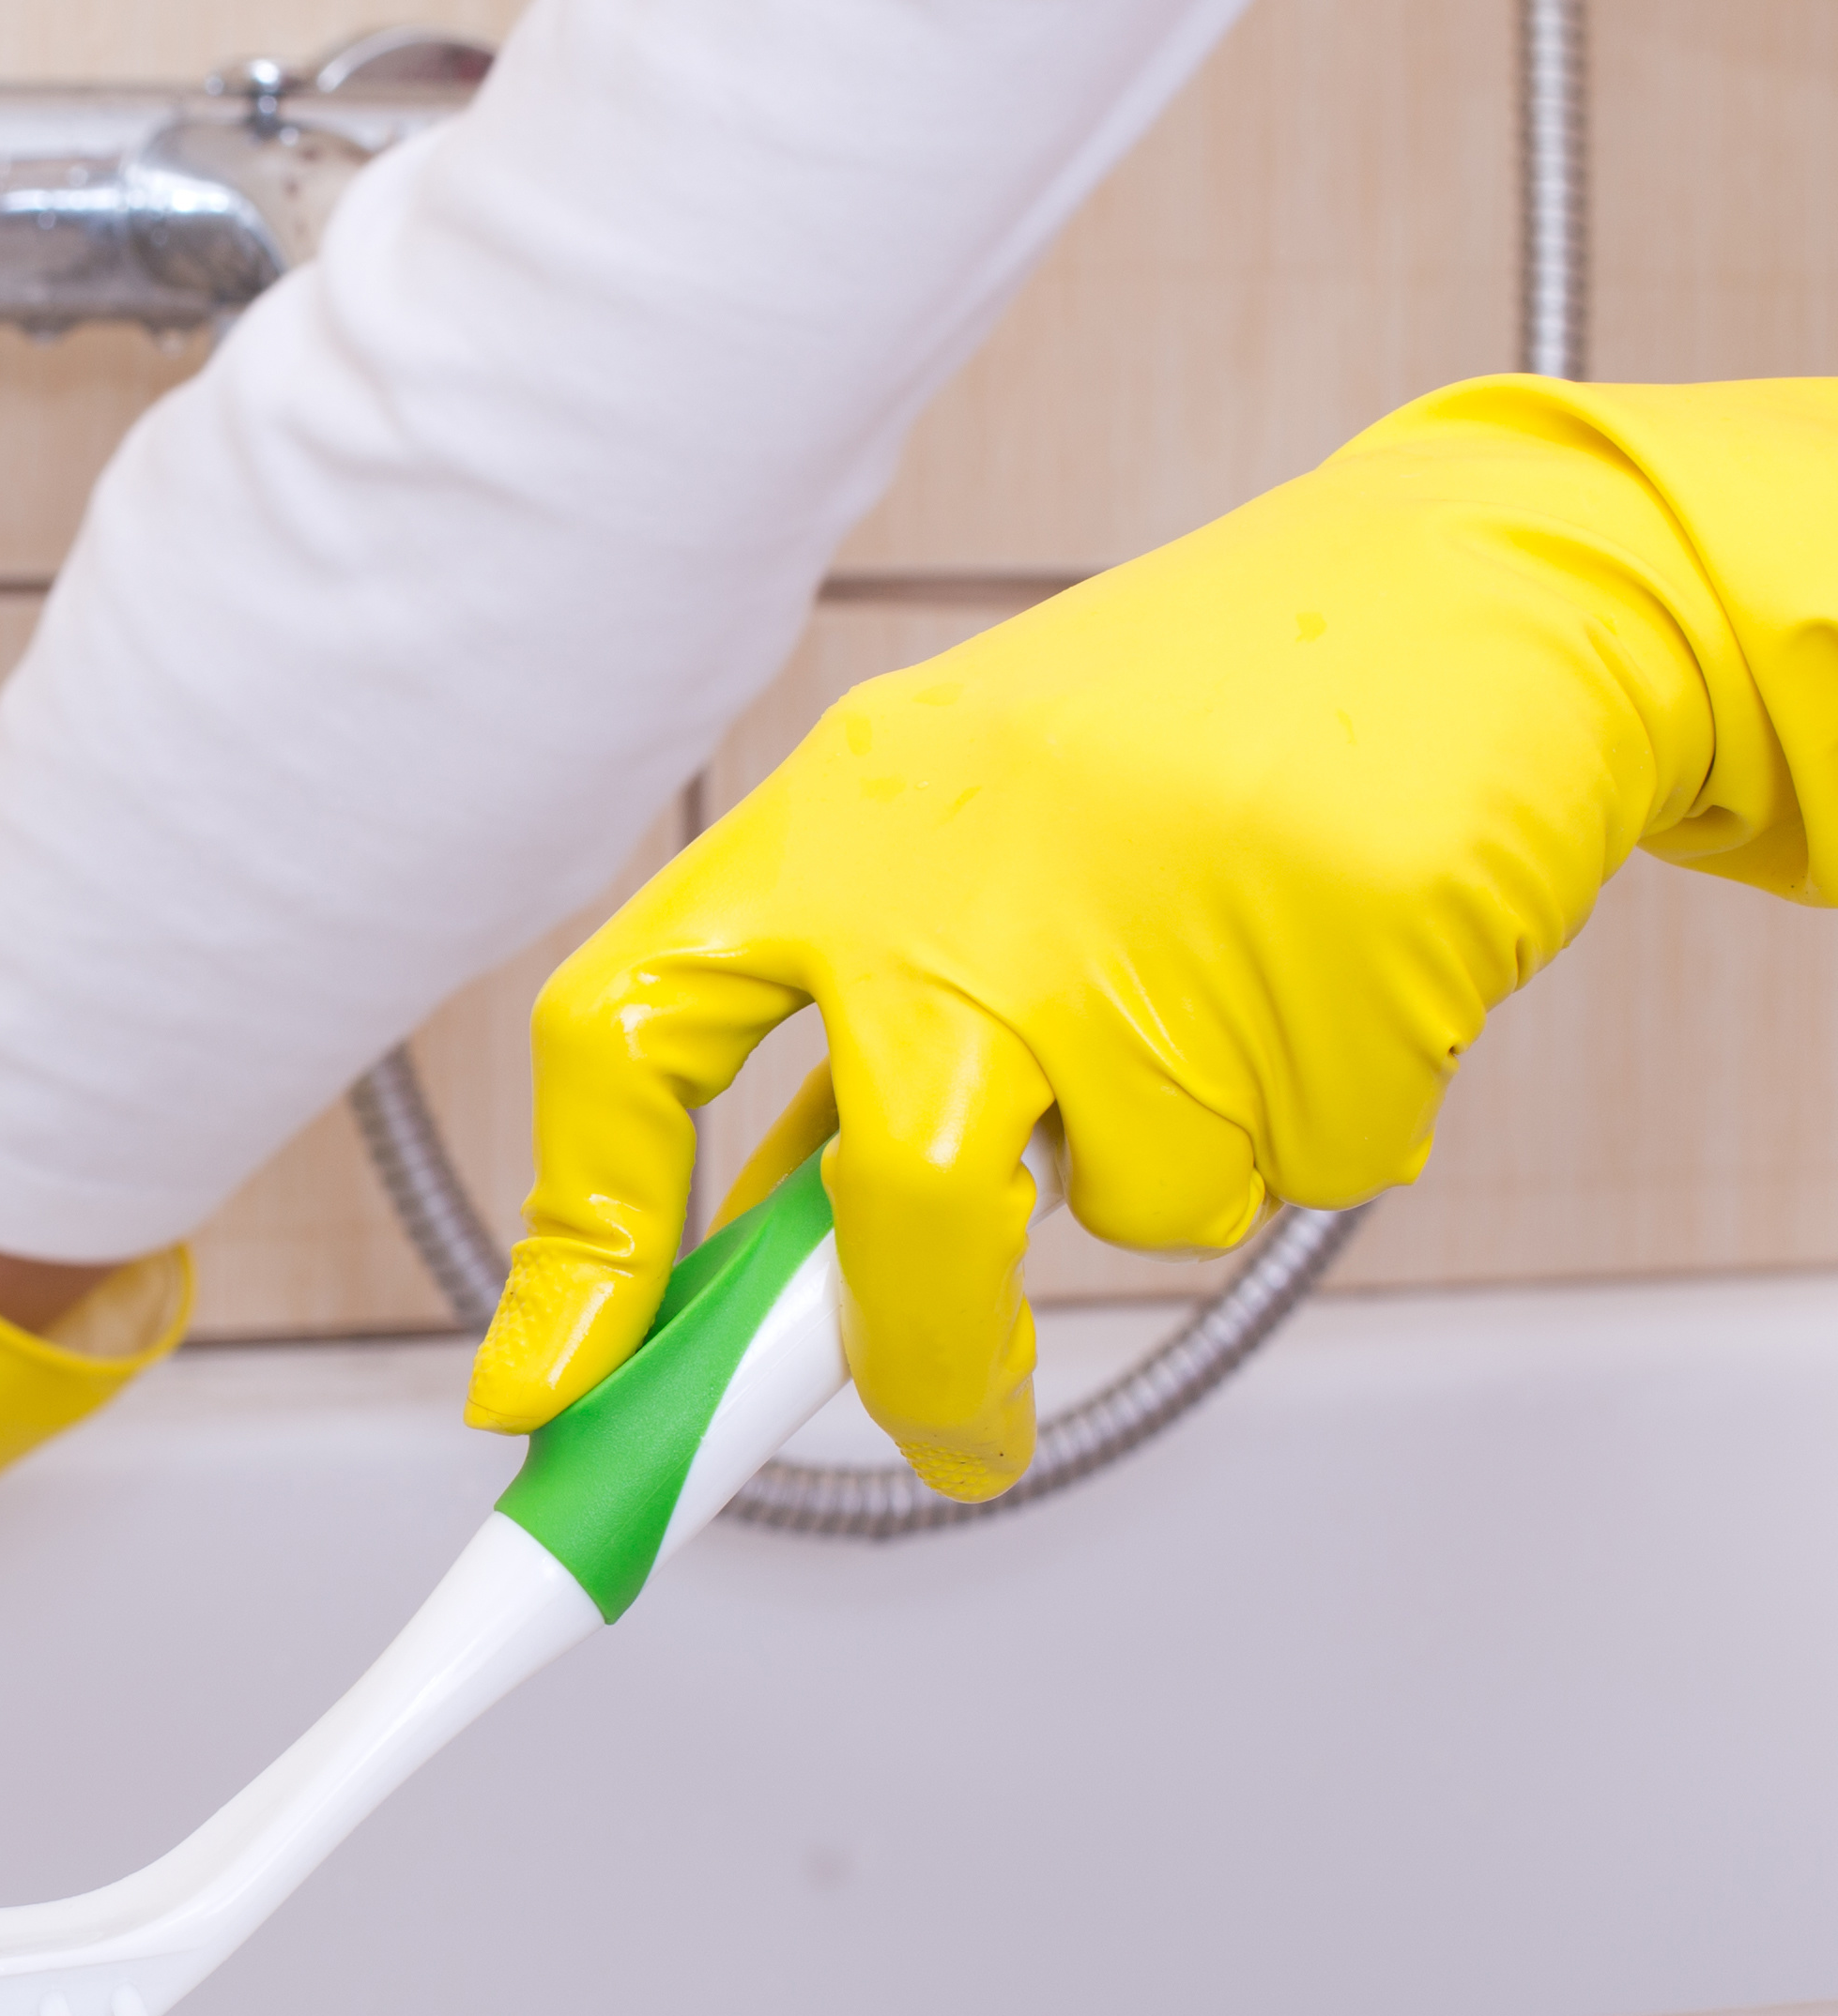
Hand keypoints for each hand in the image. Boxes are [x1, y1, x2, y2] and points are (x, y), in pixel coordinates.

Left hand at [468, 376, 1837, 1493]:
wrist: (1474, 584)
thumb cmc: (1186, 726)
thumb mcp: (960, 839)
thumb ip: (851, 1037)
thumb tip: (761, 1269)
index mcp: (831, 827)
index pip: (622, 1039)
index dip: (578, 1243)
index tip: (542, 1395)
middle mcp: (962, 881)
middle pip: (902, 1209)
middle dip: (933, 1355)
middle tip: (962, 1431)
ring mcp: (1155, 926)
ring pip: (1134, 1206)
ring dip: (1181, 1162)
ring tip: (1234, 995)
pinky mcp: (1341, 972)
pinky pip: (1300, 1170)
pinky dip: (1320, 1122)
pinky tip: (1340, 979)